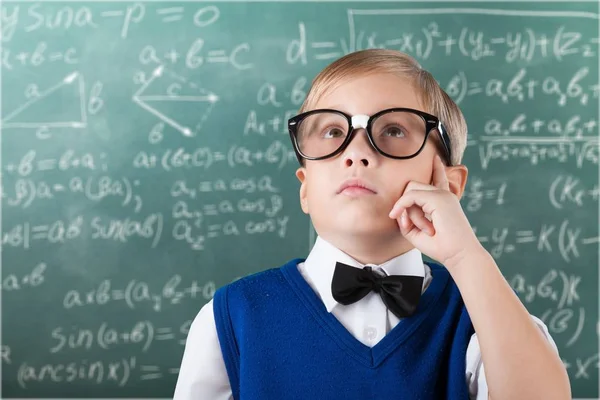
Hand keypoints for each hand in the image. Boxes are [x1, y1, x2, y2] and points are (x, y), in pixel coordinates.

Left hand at [388, 155, 482, 269]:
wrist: (460, 255)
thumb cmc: (441, 247)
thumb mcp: (416, 232)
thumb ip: (405, 219)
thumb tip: (397, 210)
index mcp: (444, 201)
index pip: (439, 179)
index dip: (437, 169)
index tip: (436, 159)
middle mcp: (444, 195)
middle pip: (413, 186)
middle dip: (406, 206)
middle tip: (417, 226)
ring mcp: (442, 195)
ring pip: (410, 191)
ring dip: (409, 212)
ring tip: (425, 229)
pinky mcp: (438, 198)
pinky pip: (409, 196)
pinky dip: (401, 206)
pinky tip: (396, 215)